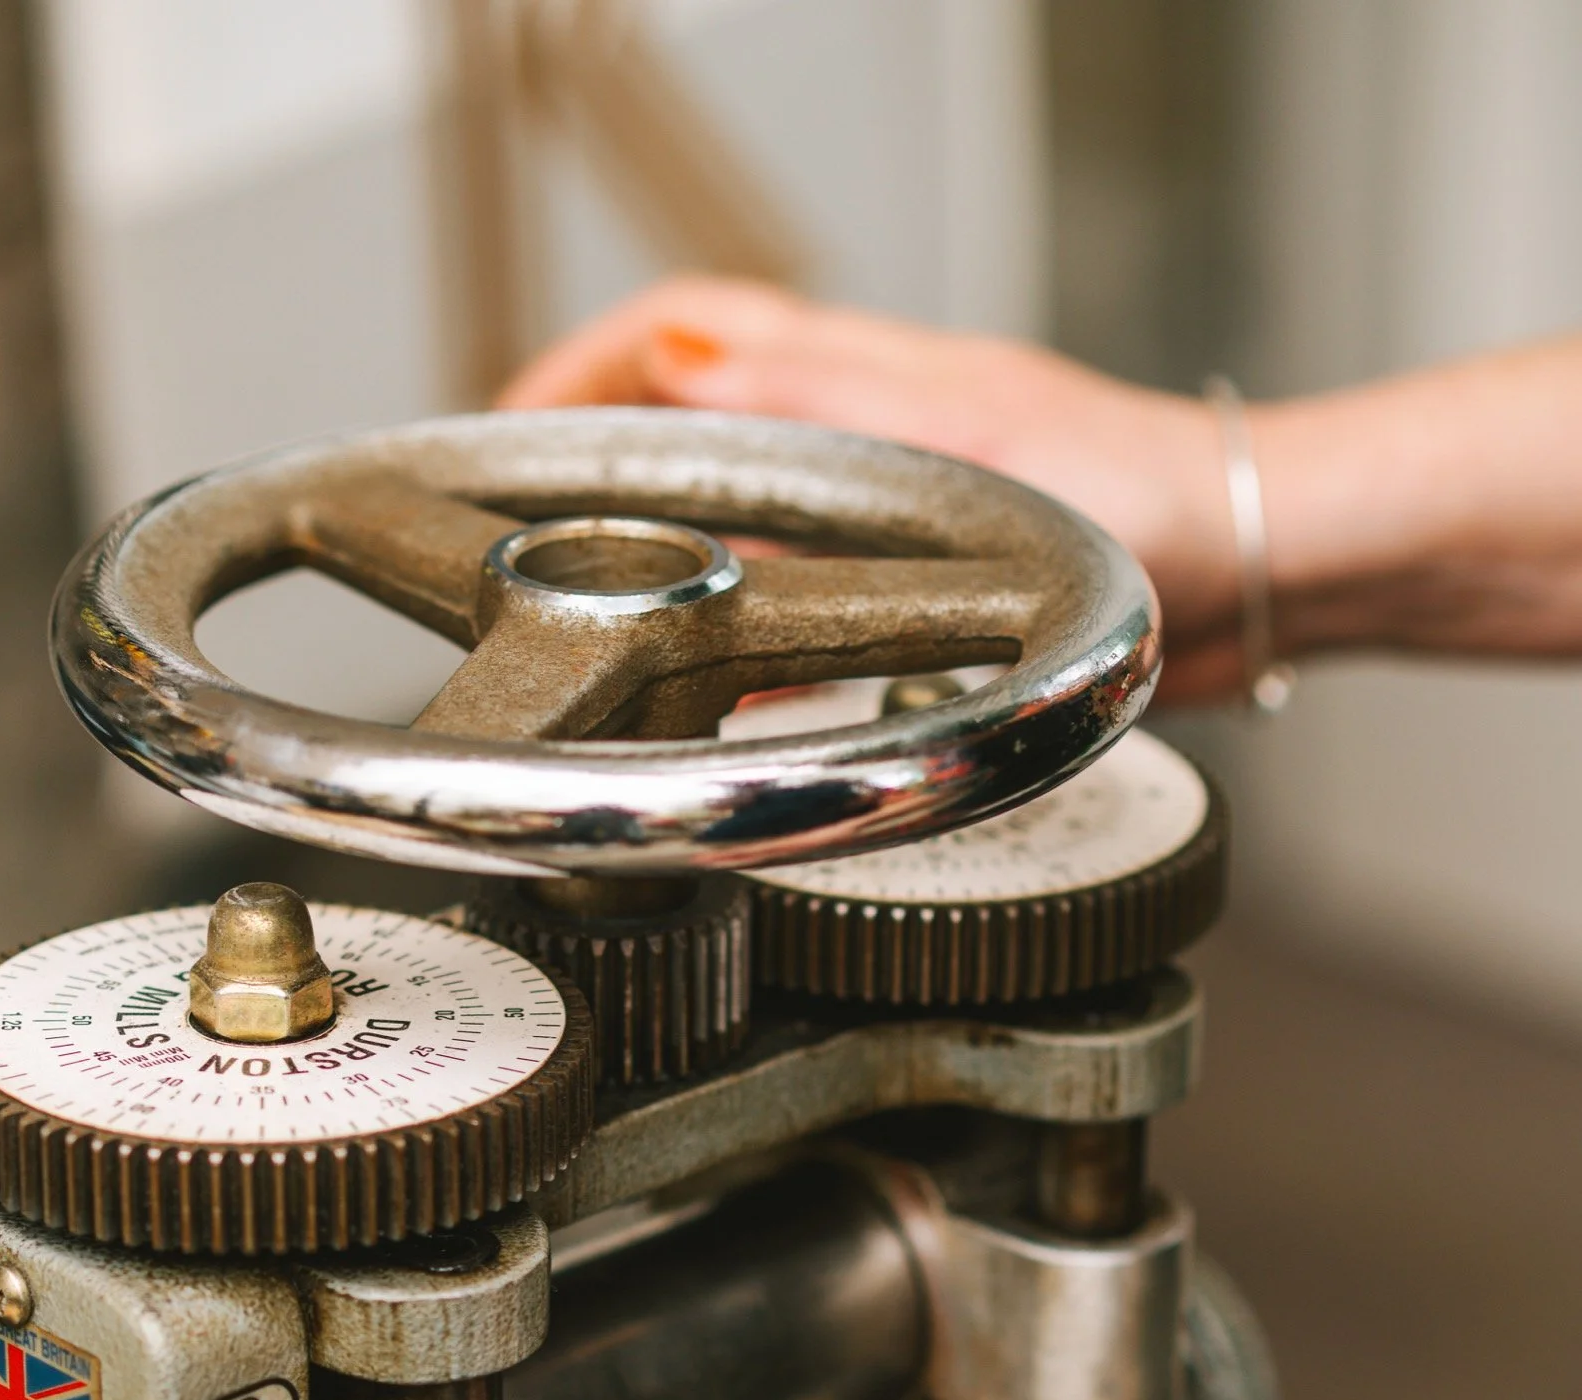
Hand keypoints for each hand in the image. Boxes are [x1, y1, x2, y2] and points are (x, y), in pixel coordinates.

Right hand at [499, 275, 1245, 699]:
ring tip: (587, 615)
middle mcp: (867, 438)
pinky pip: (798, 616)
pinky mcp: (924, 595)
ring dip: (658, 562)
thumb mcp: (972, 446)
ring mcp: (890, 515)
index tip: (508, 433)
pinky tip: (713, 699)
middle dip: (591, 465)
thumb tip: (683, 365)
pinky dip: (740, 652)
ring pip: (734, 526)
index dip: (583, 374)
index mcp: (866, 379)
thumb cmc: (1153, 503)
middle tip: (516, 530)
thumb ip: (827, 409)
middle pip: (688, 427)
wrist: (1256, 573)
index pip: (684, 335)